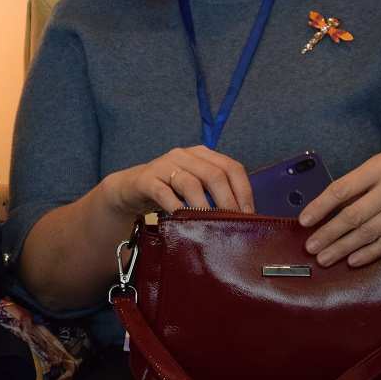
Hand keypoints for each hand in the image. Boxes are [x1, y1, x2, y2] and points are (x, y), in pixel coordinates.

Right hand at [99, 145, 253, 215]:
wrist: (131, 188)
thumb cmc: (171, 191)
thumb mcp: (196, 187)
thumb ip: (217, 193)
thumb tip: (246, 217)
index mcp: (202, 155)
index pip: (232, 167)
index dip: (244, 191)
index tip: (248, 215)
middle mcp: (185, 155)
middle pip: (214, 174)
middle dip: (227, 201)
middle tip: (232, 223)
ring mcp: (164, 166)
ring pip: (190, 183)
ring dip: (203, 206)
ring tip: (210, 224)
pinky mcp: (147, 180)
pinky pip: (163, 193)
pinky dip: (175, 207)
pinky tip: (182, 220)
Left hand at [299, 144, 380, 267]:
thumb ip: (361, 179)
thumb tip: (333, 203)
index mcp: (380, 166)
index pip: (342, 189)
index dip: (320, 206)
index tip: (304, 220)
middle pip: (354, 215)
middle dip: (329, 234)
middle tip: (310, 247)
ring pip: (370, 232)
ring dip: (344, 248)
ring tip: (324, 258)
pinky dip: (370, 252)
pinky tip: (353, 260)